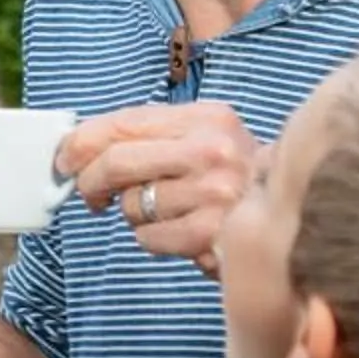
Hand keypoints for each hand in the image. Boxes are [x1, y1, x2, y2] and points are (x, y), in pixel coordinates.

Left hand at [59, 102, 260, 277]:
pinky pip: (148, 237)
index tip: (63, 159)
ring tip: (165, 211)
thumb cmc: (234, 179)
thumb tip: (76, 149)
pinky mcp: (211, 234)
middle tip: (90, 195)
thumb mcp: (201, 140)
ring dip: (134, 214)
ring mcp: (215, 193)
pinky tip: (177, 232)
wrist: (295, 217)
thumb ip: (148, 137)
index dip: (82, 142)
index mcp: (206, 118)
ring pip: (131, 204)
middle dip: (90, 181)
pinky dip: (152, 238)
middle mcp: (212, 151)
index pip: (125, 121)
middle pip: (117, 162)